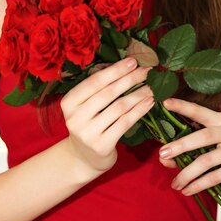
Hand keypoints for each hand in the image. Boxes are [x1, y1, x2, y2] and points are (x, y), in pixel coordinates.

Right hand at [61, 57, 153, 175]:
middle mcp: (75, 117)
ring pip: (119, 107)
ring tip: (151, 87)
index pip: (94, 82)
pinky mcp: (101, 145)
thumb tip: (125, 66)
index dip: (115, 70)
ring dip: (138, 95)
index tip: (133, 61)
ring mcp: (88, 133)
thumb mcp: (84, 106)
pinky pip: (125, 123)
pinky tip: (149, 103)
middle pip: (108, 93)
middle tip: (146, 71)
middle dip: (129, 79)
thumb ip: (97, 88)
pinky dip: (139, 110)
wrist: (83, 159)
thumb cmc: (88, 124)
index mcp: (69, 102)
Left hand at [158, 98, 220, 197]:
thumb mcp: (200, 153)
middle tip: (162, 154)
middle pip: (203, 136)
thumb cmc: (219, 161)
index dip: (183, 106)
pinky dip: (198, 184)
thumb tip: (163, 159)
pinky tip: (187, 190)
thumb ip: (182, 153)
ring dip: (187, 173)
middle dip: (181, 145)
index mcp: (219, 121)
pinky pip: (215, 177)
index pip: (199, 111)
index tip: (166, 103)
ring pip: (207, 160)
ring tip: (174, 184)